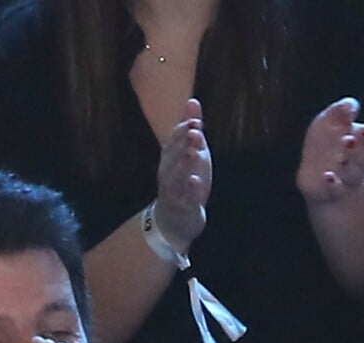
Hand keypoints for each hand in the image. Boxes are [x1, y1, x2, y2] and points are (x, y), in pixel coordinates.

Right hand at [155, 98, 211, 253]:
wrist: (176, 219)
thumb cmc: (184, 181)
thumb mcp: (190, 152)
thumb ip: (191, 129)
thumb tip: (193, 101)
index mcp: (169, 159)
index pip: (172, 141)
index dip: (182, 131)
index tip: (196, 121)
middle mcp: (167, 173)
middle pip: (171, 157)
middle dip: (181, 144)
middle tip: (194, 132)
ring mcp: (173, 190)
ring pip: (175, 176)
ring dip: (183, 164)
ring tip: (192, 153)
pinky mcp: (182, 206)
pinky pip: (185, 198)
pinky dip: (190, 190)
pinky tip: (195, 181)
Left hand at [297, 97, 363, 202]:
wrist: (316, 177)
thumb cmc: (324, 144)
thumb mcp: (327, 121)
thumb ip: (340, 110)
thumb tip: (350, 105)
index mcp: (360, 142)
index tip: (361, 130)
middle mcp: (356, 162)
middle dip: (358, 150)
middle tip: (348, 141)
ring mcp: (344, 178)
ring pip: (353, 174)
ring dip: (347, 166)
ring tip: (340, 158)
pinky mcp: (328, 190)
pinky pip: (334, 190)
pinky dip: (332, 183)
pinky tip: (327, 176)